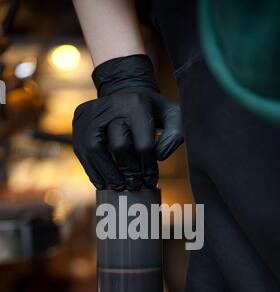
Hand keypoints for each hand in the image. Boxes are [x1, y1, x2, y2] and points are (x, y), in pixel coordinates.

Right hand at [72, 55, 182, 190]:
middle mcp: (112, 105)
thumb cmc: (152, 111)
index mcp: (137, 105)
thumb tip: (158, 157)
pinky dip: (91, 169)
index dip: (147, 167)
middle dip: (127, 171)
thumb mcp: (172, 117)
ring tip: (117, 187)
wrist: (125, 90)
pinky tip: (101, 183)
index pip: (143, 144)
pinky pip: (81, 149)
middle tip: (134, 186)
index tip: (150, 180)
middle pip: (118, 145)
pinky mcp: (79, 118)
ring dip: (106, 173)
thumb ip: (175, 136)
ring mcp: (92, 110)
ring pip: (94, 148)